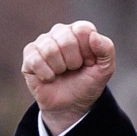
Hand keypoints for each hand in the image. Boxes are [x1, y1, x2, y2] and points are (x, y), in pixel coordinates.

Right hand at [21, 21, 114, 135]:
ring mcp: (43, 43)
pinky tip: (50, 77)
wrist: (71, 105)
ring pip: (50, 50)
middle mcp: (60, 32)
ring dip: (60, 68)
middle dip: (74, 61)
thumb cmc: (88, 82)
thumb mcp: (105, 68)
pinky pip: (36, 60)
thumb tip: (93, 35)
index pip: (83, 30)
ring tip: (62, 72)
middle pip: (66, 40)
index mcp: (80, 30)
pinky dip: (46, 74)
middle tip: (74, 69)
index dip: (87, 51)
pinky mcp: (29, 56)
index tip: (89, 62)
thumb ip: (107, 49)